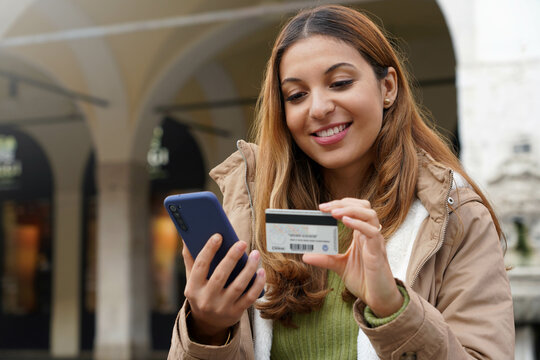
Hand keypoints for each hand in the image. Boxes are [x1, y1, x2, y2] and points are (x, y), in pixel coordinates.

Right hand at [182, 234, 265, 344]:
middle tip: (242, 242)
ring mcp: (222, 308)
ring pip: (238, 286)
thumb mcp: (192, 279)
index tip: (218, 235)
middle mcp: (206, 299)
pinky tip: (261, 271)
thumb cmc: (202, 291)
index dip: (209, 250)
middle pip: (221, 275)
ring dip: (249, 268)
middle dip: (232, 257)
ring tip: (255, 254)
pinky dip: (257, 284)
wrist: (208, 322)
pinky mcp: (236, 313)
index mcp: (193, 288)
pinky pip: (250, 297)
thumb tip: (187, 236)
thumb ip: (191, 258)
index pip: (200, 266)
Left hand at [302, 198, 402, 316]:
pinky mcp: (378, 252)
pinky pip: (372, 232)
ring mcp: (375, 241)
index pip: (354, 209)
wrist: (377, 299)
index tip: (321, 208)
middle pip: (363, 206)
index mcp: (361, 234)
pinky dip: (359, 224)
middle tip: (325, 208)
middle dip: (344, 203)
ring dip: (351, 210)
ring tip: (334, 212)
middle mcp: (369, 234)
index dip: (339, 204)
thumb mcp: (339, 267)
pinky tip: (346, 222)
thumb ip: (325, 259)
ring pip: (370, 215)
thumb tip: (305, 255)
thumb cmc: (364, 280)